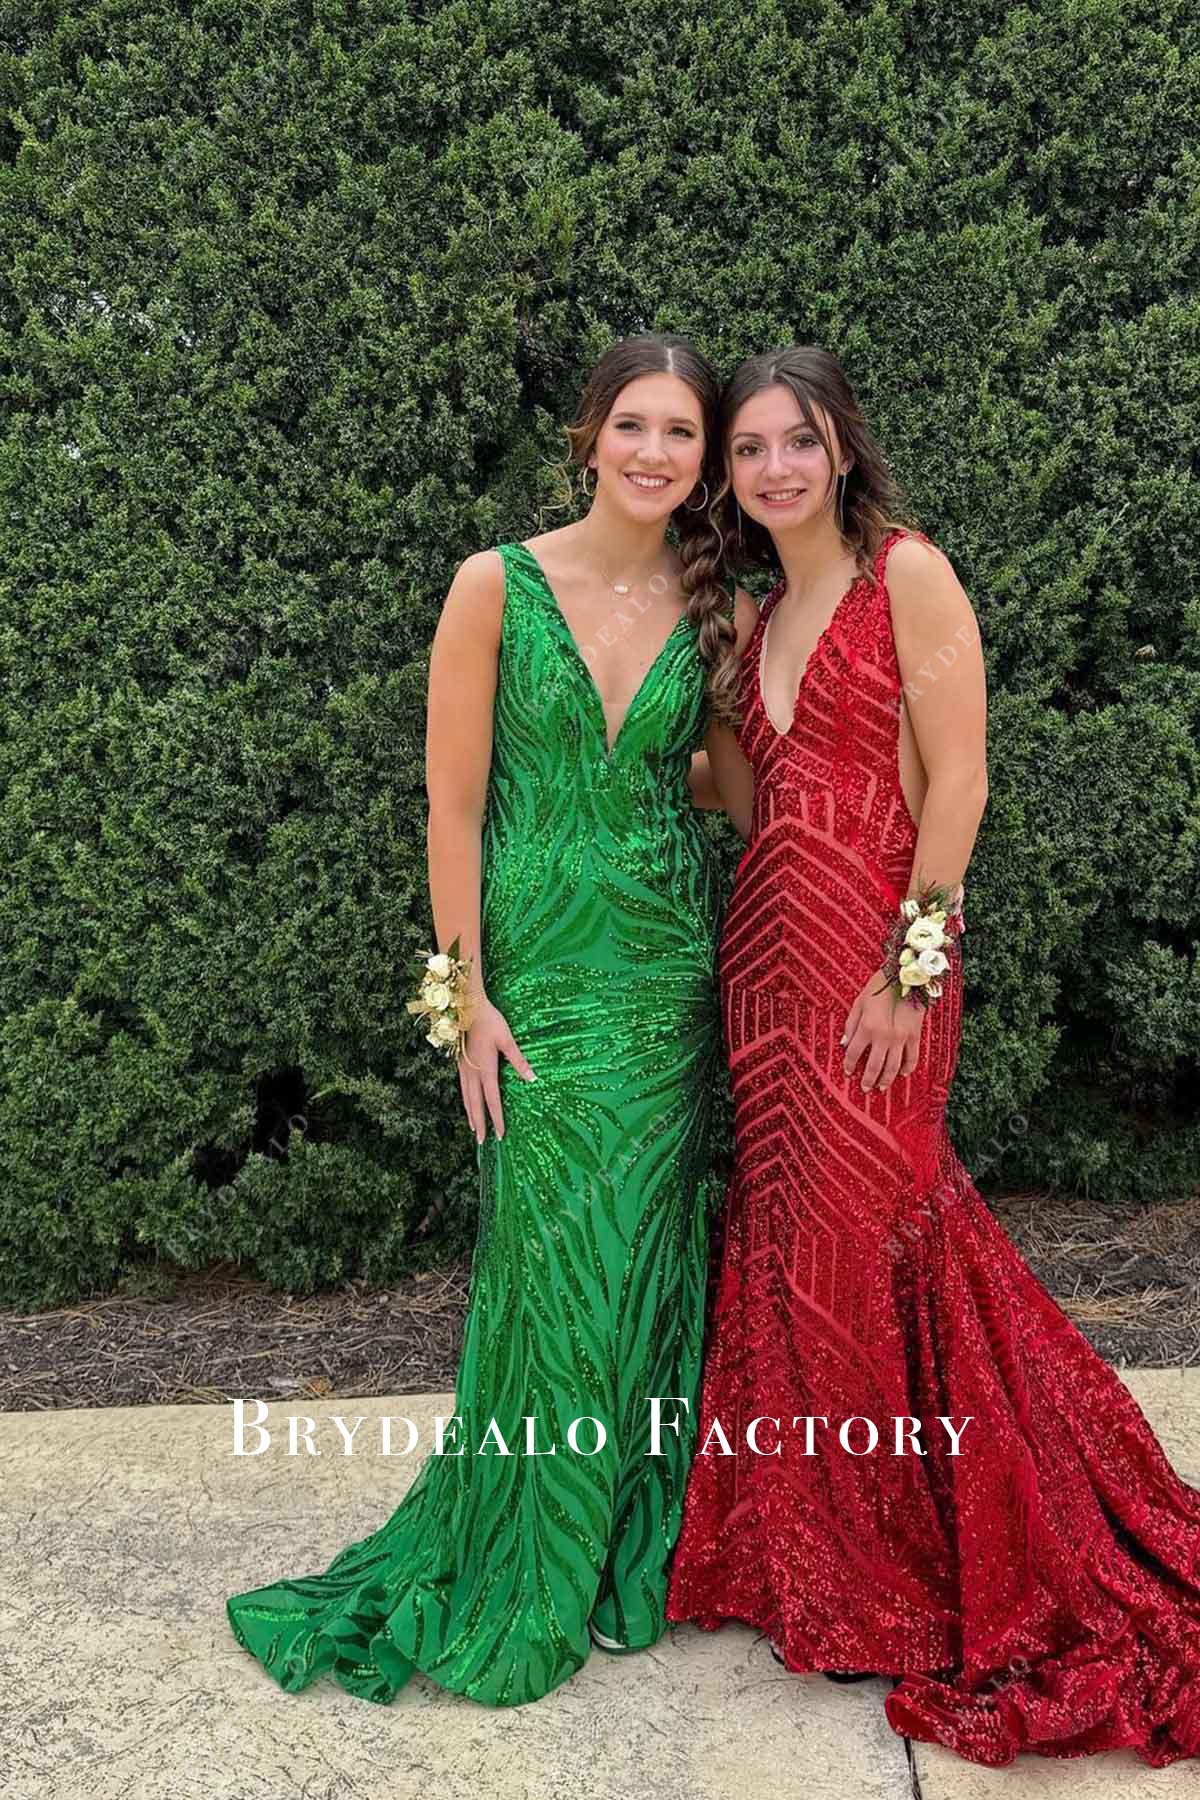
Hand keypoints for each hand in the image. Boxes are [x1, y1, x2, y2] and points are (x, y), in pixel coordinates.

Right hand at [457, 996, 535, 1142]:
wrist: (466, 1007)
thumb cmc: (490, 1021)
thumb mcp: (508, 1040)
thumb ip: (519, 1060)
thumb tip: (533, 1078)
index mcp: (485, 1069)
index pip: (492, 1101)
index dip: (497, 1119)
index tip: (501, 1134)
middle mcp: (472, 1073)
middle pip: (475, 1105)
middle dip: (480, 1124)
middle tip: (482, 1142)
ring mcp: (463, 1069)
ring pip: (466, 1098)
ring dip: (471, 1114)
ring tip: (474, 1128)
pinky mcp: (460, 1063)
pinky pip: (462, 1088)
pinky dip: (466, 1101)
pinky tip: (468, 1103)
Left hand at [841, 967, 924, 1092]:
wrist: (904, 976)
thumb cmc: (878, 987)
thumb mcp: (858, 1003)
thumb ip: (850, 1025)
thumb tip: (844, 1044)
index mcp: (867, 1027)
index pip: (853, 1053)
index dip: (849, 1065)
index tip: (848, 1072)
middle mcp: (883, 1036)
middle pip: (874, 1066)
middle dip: (868, 1080)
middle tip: (864, 1088)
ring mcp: (901, 1038)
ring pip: (893, 1066)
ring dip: (886, 1079)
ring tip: (881, 1087)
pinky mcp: (914, 1035)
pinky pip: (912, 1057)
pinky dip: (908, 1068)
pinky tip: (903, 1074)